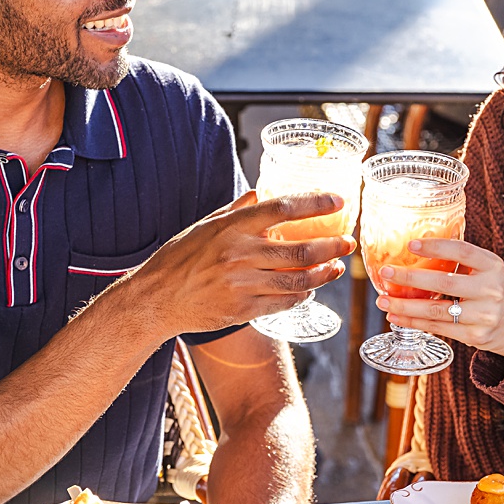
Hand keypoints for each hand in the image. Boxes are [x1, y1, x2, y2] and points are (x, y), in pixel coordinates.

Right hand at [114, 190, 354, 338]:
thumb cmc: (178, 259)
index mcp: (232, 228)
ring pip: (297, 280)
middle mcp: (240, 254)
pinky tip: (309, 289)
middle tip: (347, 243)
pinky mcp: (242, 310)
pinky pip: (283, 303)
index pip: (282, 209)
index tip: (338, 202)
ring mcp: (243, 284)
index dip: (315, 204)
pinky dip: (301, 295)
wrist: (155, 299)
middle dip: (331, 246)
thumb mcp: (204, 226)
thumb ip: (235, 210)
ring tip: (335, 267)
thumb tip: (261, 194)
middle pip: (300, 250)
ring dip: (323, 274)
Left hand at [376, 239, 503, 357]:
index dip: (436, 247)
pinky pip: (438, 328)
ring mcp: (483, 315)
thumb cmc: (495, 290)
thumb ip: (463, 260)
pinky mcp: (475, 335)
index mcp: (492, 266)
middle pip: (443, 283)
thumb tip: (418, 247)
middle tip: (386, 273)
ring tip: (383, 301)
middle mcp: (490, 289)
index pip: (462, 251)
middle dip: (409, 279)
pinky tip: (397, 317)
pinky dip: (414, 323)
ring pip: (436, 310)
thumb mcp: (488, 269)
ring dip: (405, 306)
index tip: (411, 244)